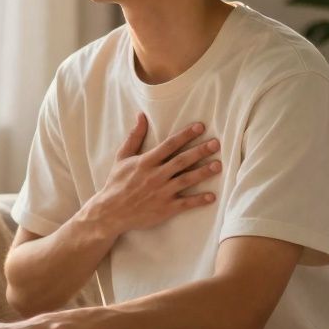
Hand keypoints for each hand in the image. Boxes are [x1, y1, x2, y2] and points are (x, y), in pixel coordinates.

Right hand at [89, 113, 221, 236]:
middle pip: (181, 161)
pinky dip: (199, 200)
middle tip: (216, 144)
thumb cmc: (116, 183)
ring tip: (218, 165)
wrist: (110, 212)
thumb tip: (141, 116)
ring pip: (186, 180)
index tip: (200, 127)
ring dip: (203, 172)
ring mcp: (161, 193)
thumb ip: (134, 137)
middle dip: (200, 151)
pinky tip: (212, 196)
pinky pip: (185, 203)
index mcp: (146, 162)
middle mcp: (155, 176)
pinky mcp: (165, 208)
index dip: (185, 135)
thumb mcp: (122, 157)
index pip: (169, 145)